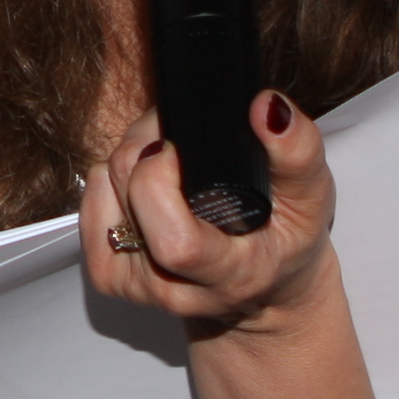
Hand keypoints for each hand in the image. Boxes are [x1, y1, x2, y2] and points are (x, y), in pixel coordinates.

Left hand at [79, 91, 338, 341]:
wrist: (260, 292)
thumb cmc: (285, 240)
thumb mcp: (311, 198)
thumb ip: (296, 152)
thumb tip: (267, 106)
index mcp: (231, 276)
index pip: (176, 243)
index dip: (162, 179)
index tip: (181, 144)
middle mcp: (176, 289)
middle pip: (132, 199)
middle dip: (147, 147)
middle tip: (177, 138)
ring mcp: (136, 284)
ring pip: (105, 190)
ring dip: (130, 157)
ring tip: (167, 158)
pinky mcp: (107, 275)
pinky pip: (88, 203)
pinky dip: (109, 179)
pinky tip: (144, 183)